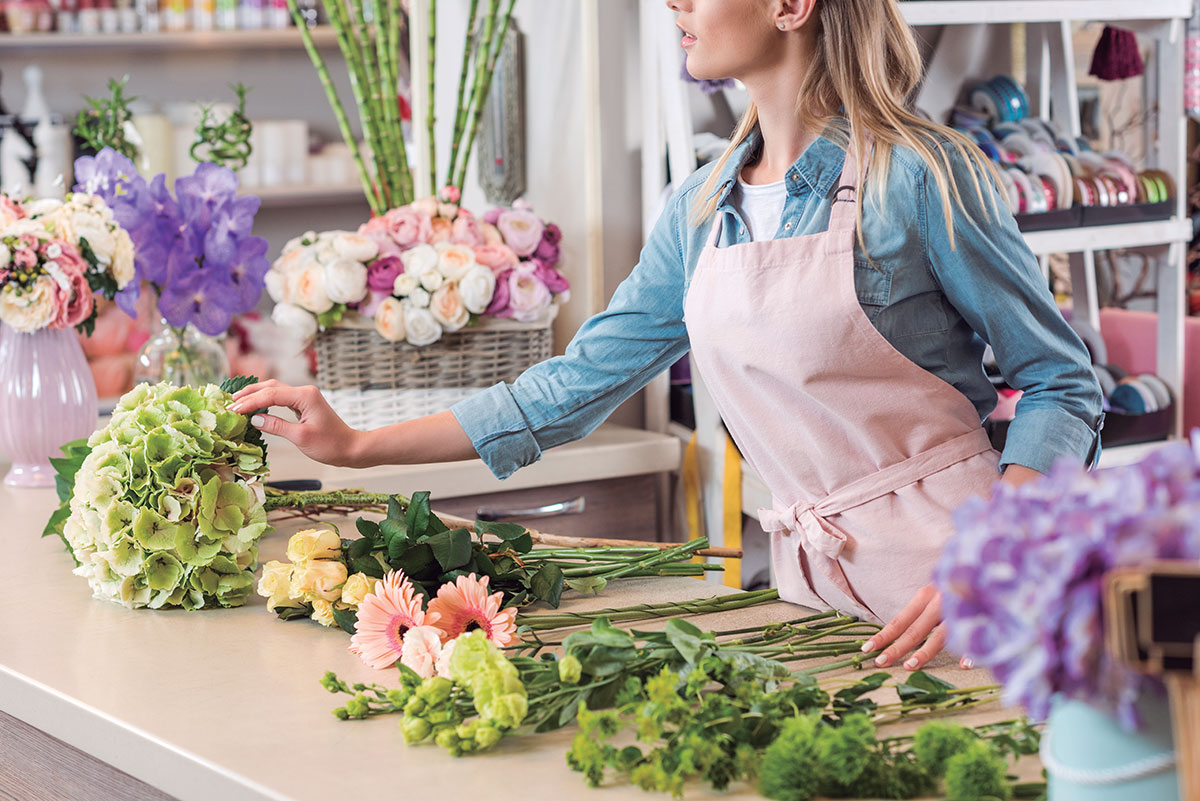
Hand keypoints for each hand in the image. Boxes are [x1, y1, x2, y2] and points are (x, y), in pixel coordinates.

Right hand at [227, 379, 366, 467]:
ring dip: (255, 395)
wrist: (350, 448)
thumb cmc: (330, 445)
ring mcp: (304, 397)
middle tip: (229, 403)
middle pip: (271, 386)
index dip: (250, 402)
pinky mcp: (304, 404)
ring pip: (275, 390)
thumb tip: (254, 419)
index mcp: (305, 396)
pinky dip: (265, 401)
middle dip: (249, 394)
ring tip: (236, 402)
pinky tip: (254, 407)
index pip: (271, 395)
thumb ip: (276, 426)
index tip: (233, 410)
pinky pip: (280, 398)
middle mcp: (304, 392)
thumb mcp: (301, 437)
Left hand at [861, 584, 972, 670]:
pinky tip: (965, 664)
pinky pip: (976, 636)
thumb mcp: (936, 591)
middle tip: (879, 662)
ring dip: (925, 652)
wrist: (983, 560)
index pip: (900, 620)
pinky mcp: (982, 614)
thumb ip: (923, 609)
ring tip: (909, 667)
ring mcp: (960, 609)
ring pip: (941, 634)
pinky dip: (971, 650)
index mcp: (926, 596)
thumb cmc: (957, 582)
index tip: (866, 649)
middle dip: (896, 648)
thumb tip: (898, 632)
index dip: (884, 635)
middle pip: (915, 629)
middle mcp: (939, 602)